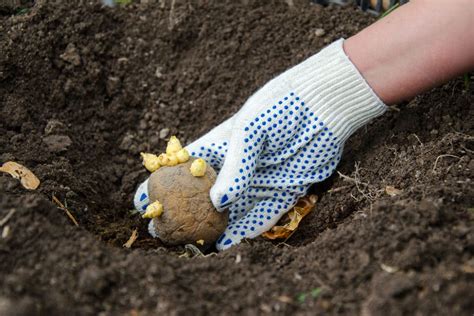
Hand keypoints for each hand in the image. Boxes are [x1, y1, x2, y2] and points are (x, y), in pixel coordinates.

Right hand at [135, 39, 385, 249]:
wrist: (322, 106)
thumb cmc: (280, 108)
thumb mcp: (250, 130)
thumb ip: (235, 165)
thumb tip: (218, 202)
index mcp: (219, 148)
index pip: (182, 170)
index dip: (161, 184)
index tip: (143, 202)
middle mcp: (235, 169)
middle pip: (203, 197)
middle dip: (184, 215)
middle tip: (166, 234)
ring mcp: (257, 182)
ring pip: (230, 212)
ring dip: (213, 229)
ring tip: (194, 246)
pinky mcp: (282, 192)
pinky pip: (261, 217)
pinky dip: (245, 230)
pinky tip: (228, 243)